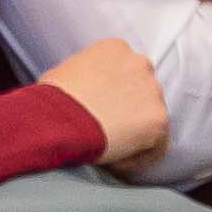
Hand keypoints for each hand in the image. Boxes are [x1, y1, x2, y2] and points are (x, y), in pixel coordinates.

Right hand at [36, 35, 171, 168]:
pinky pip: (156, 146)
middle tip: (107, 129)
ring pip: (151, 118)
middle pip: (142, 91)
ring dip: (134, 134)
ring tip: (109, 150)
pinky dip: (138, 157)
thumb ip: (83, 76)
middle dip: (128, 111)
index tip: (100, 111)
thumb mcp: (63, 72)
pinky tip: (116, 163)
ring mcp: (153, 92)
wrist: (59, 120)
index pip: (125, 71)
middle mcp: (140, 64)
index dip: (113, 94)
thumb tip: (80, 92)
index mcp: (116, 48)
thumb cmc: (53, 99)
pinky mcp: (159, 120)